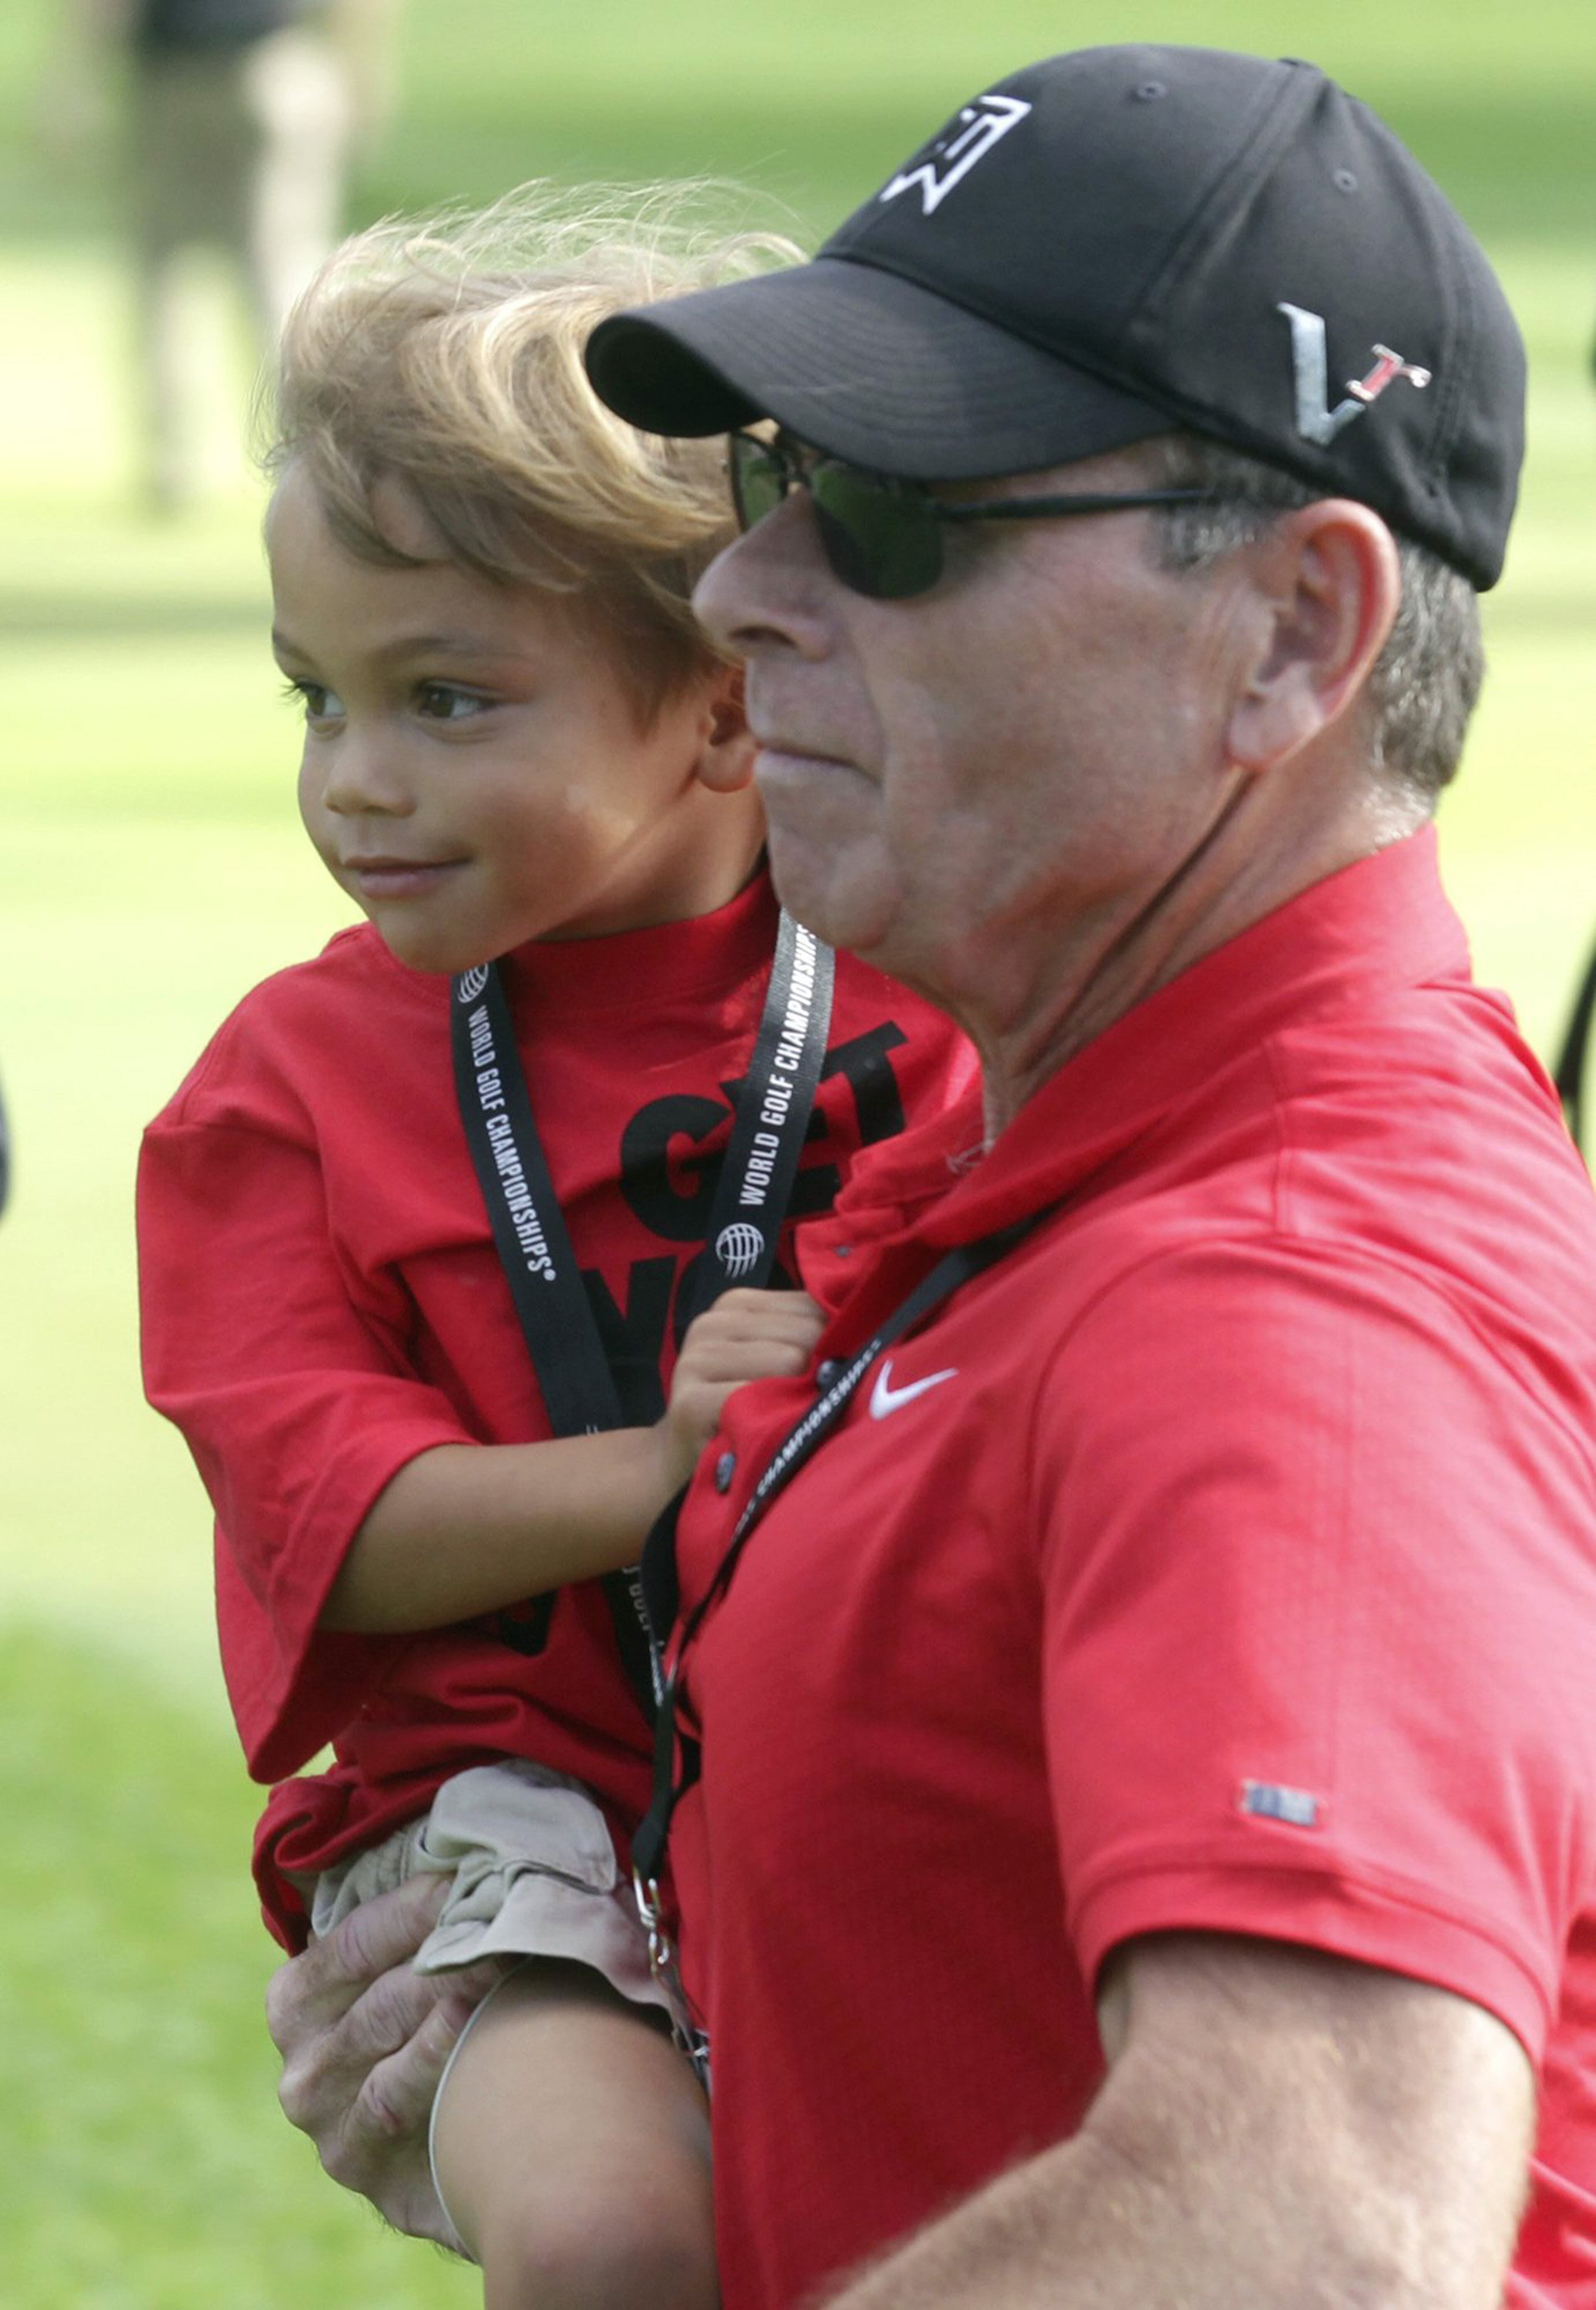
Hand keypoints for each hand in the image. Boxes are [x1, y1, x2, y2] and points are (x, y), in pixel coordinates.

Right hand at [266, 1872, 504, 2244]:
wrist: (435, 2163)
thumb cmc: (423, 2048)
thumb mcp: (396, 1986)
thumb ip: (408, 1934)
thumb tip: (462, 1861)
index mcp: (296, 1997)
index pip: (359, 1935)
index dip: (420, 1902)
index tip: (477, 1874)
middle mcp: (300, 2055)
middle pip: (383, 1983)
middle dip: (451, 1945)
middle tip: (511, 1912)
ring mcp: (322, 2112)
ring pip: (385, 2029)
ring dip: (452, 1987)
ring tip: (507, 1954)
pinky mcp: (354, 2159)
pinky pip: (390, 2095)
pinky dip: (431, 2053)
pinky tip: (468, 2021)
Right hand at [657, 1287, 826, 1489]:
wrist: (678, 1463)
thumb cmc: (740, 1411)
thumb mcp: (773, 1363)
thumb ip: (809, 1339)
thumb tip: (873, 1328)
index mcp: (736, 1304)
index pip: (813, 1304)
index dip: (835, 1340)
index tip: (835, 1373)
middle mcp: (712, 1322)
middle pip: (806, 1331)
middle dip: (821, 1368)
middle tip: (814, 1405)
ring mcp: (696, 1359)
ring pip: (789, 1360)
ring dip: (800, 1396)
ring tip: (791, 1419)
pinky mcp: (690, 1402)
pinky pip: (758, 1398)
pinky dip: (775, 1418)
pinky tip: (772, 1433)